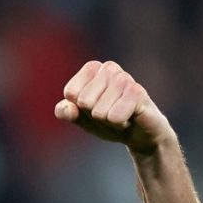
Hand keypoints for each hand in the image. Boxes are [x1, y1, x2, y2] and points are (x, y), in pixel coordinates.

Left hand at [55, 61, 174, 153]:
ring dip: (108, 121)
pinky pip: (115, 116)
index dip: (79, 108)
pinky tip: (130, 117)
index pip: (71, 92)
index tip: (93, 108)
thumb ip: (67, 113)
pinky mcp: (138, 92)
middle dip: (94, 115)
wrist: (138, 134)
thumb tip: (64, 108)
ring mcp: (125, 78)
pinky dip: (119, 123)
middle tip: (109, 113)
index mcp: (92, 69)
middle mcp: (109, 68)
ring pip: (99, 111)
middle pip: (84, 101)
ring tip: (120, 115)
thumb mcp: (82, 118)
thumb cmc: (108, 121)